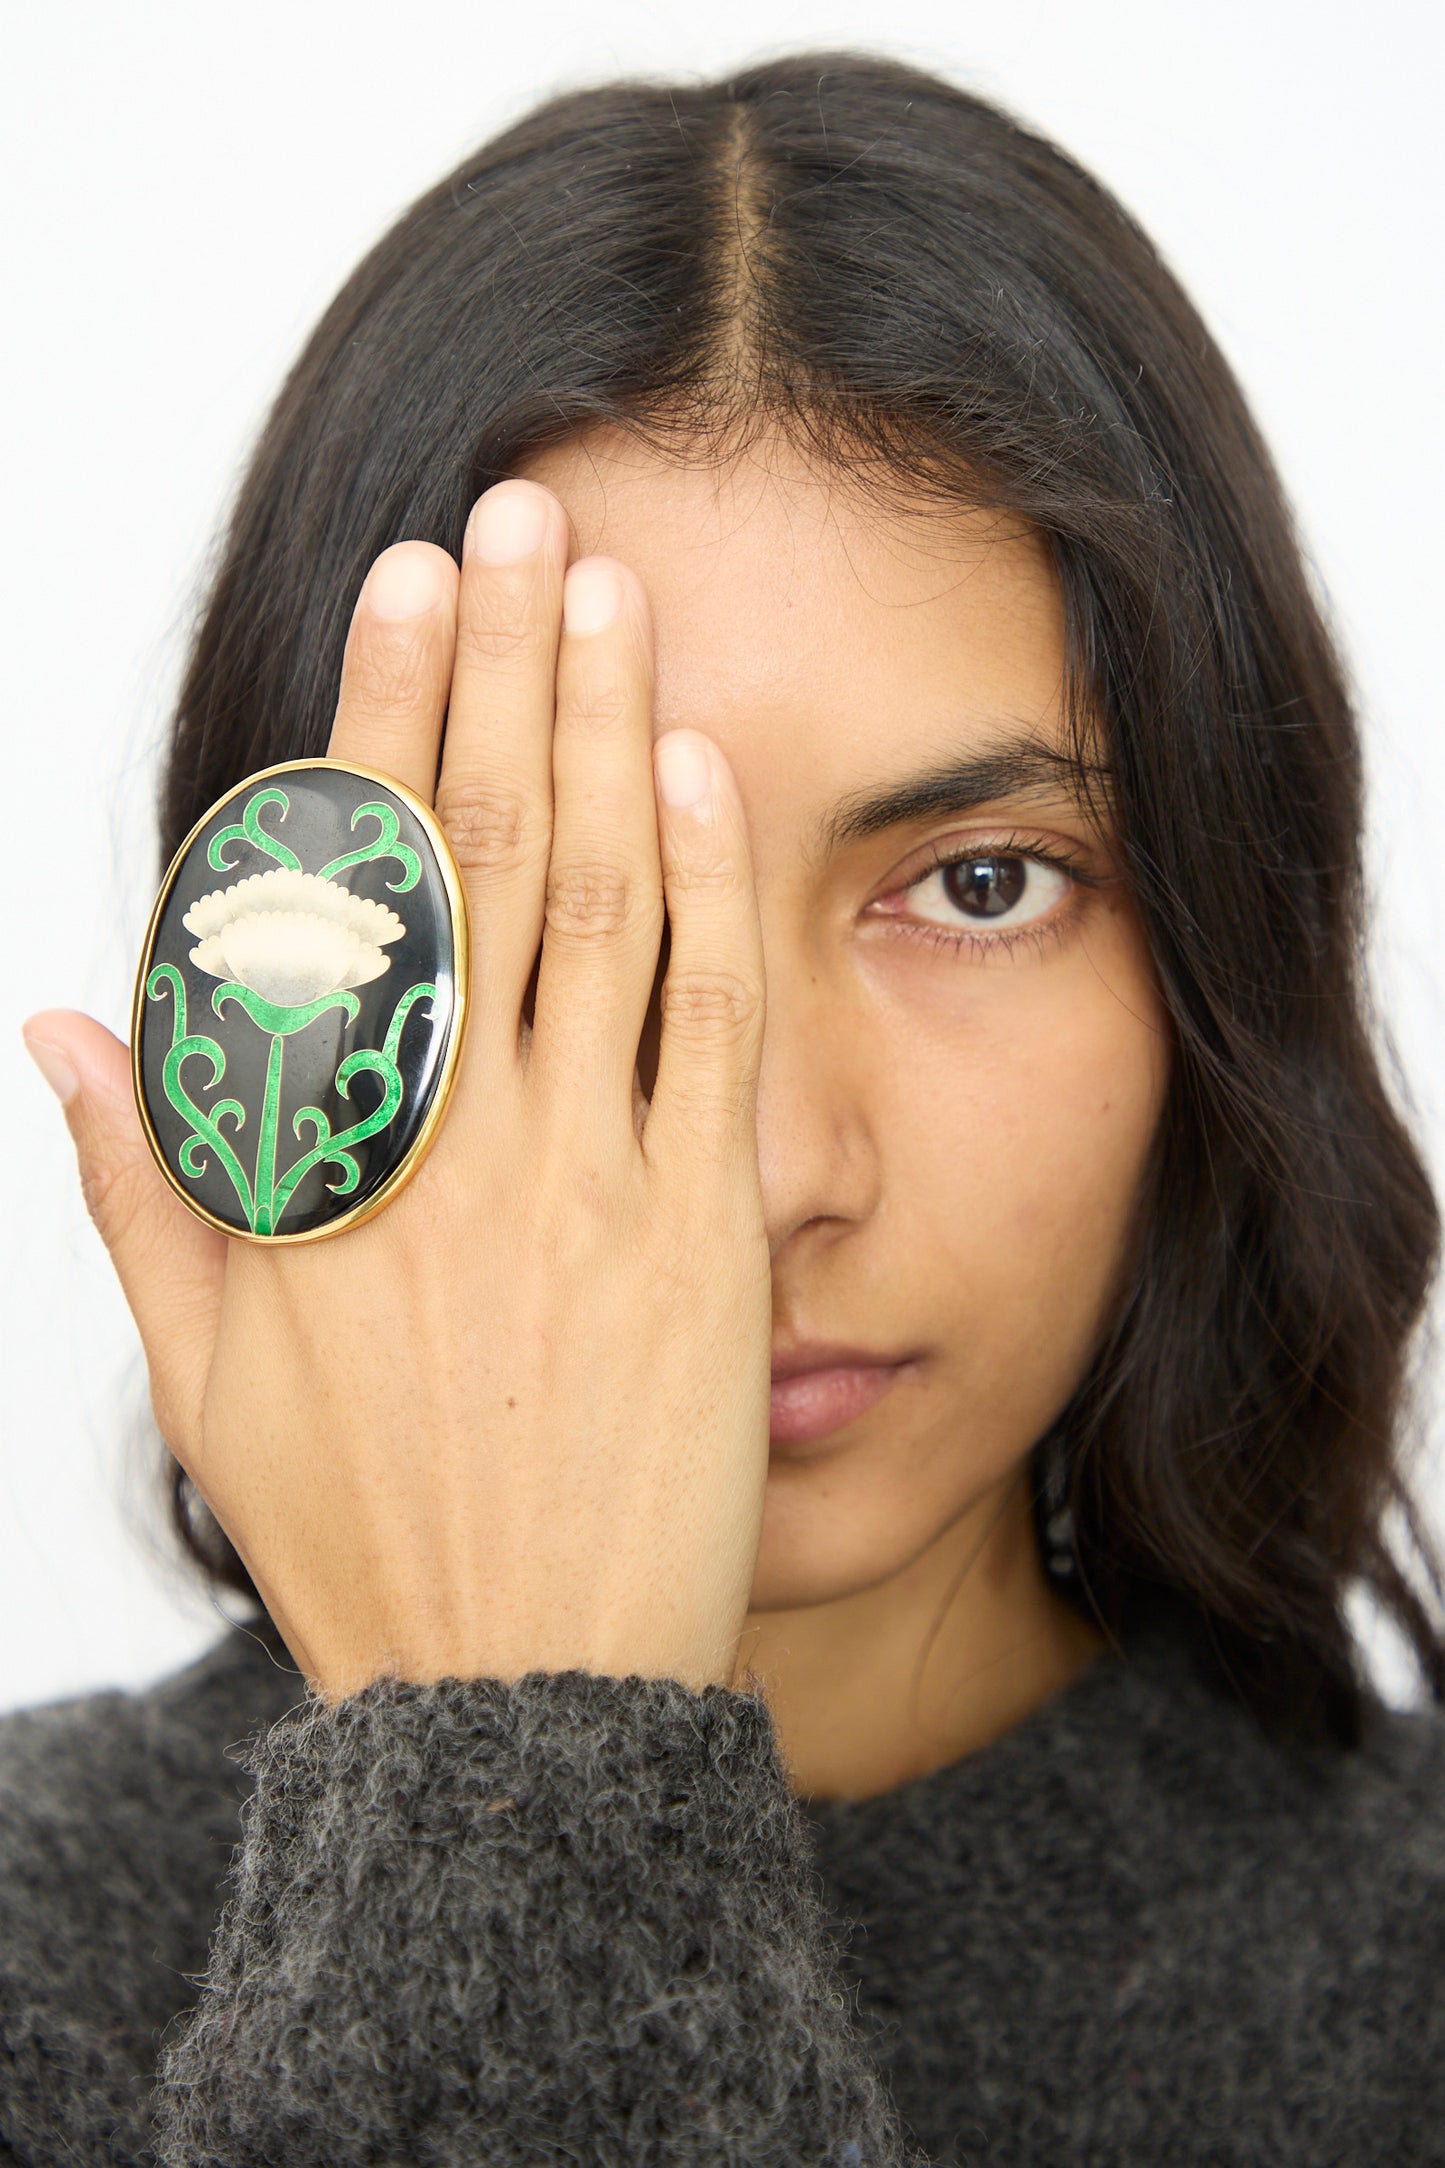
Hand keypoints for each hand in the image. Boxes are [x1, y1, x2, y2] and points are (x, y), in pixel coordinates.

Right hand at [23, 481, 772, 1698]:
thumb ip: (137, 1186)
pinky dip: (704, 891)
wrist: (524, 1694)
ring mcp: (584, 1184)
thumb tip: (66, 1020)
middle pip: (477, 860)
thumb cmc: (360, 1535)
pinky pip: (706, 1028)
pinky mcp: (698, 1236)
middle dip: (499, 673)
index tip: (407, 590)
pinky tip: (702, 771)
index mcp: (315, 1168)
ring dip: (607, 734)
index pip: (346, 895)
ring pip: (595, 910)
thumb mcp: (205, 1375)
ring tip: (614, 592)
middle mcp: (447, 1148)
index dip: (378, 726)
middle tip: (524, 520)